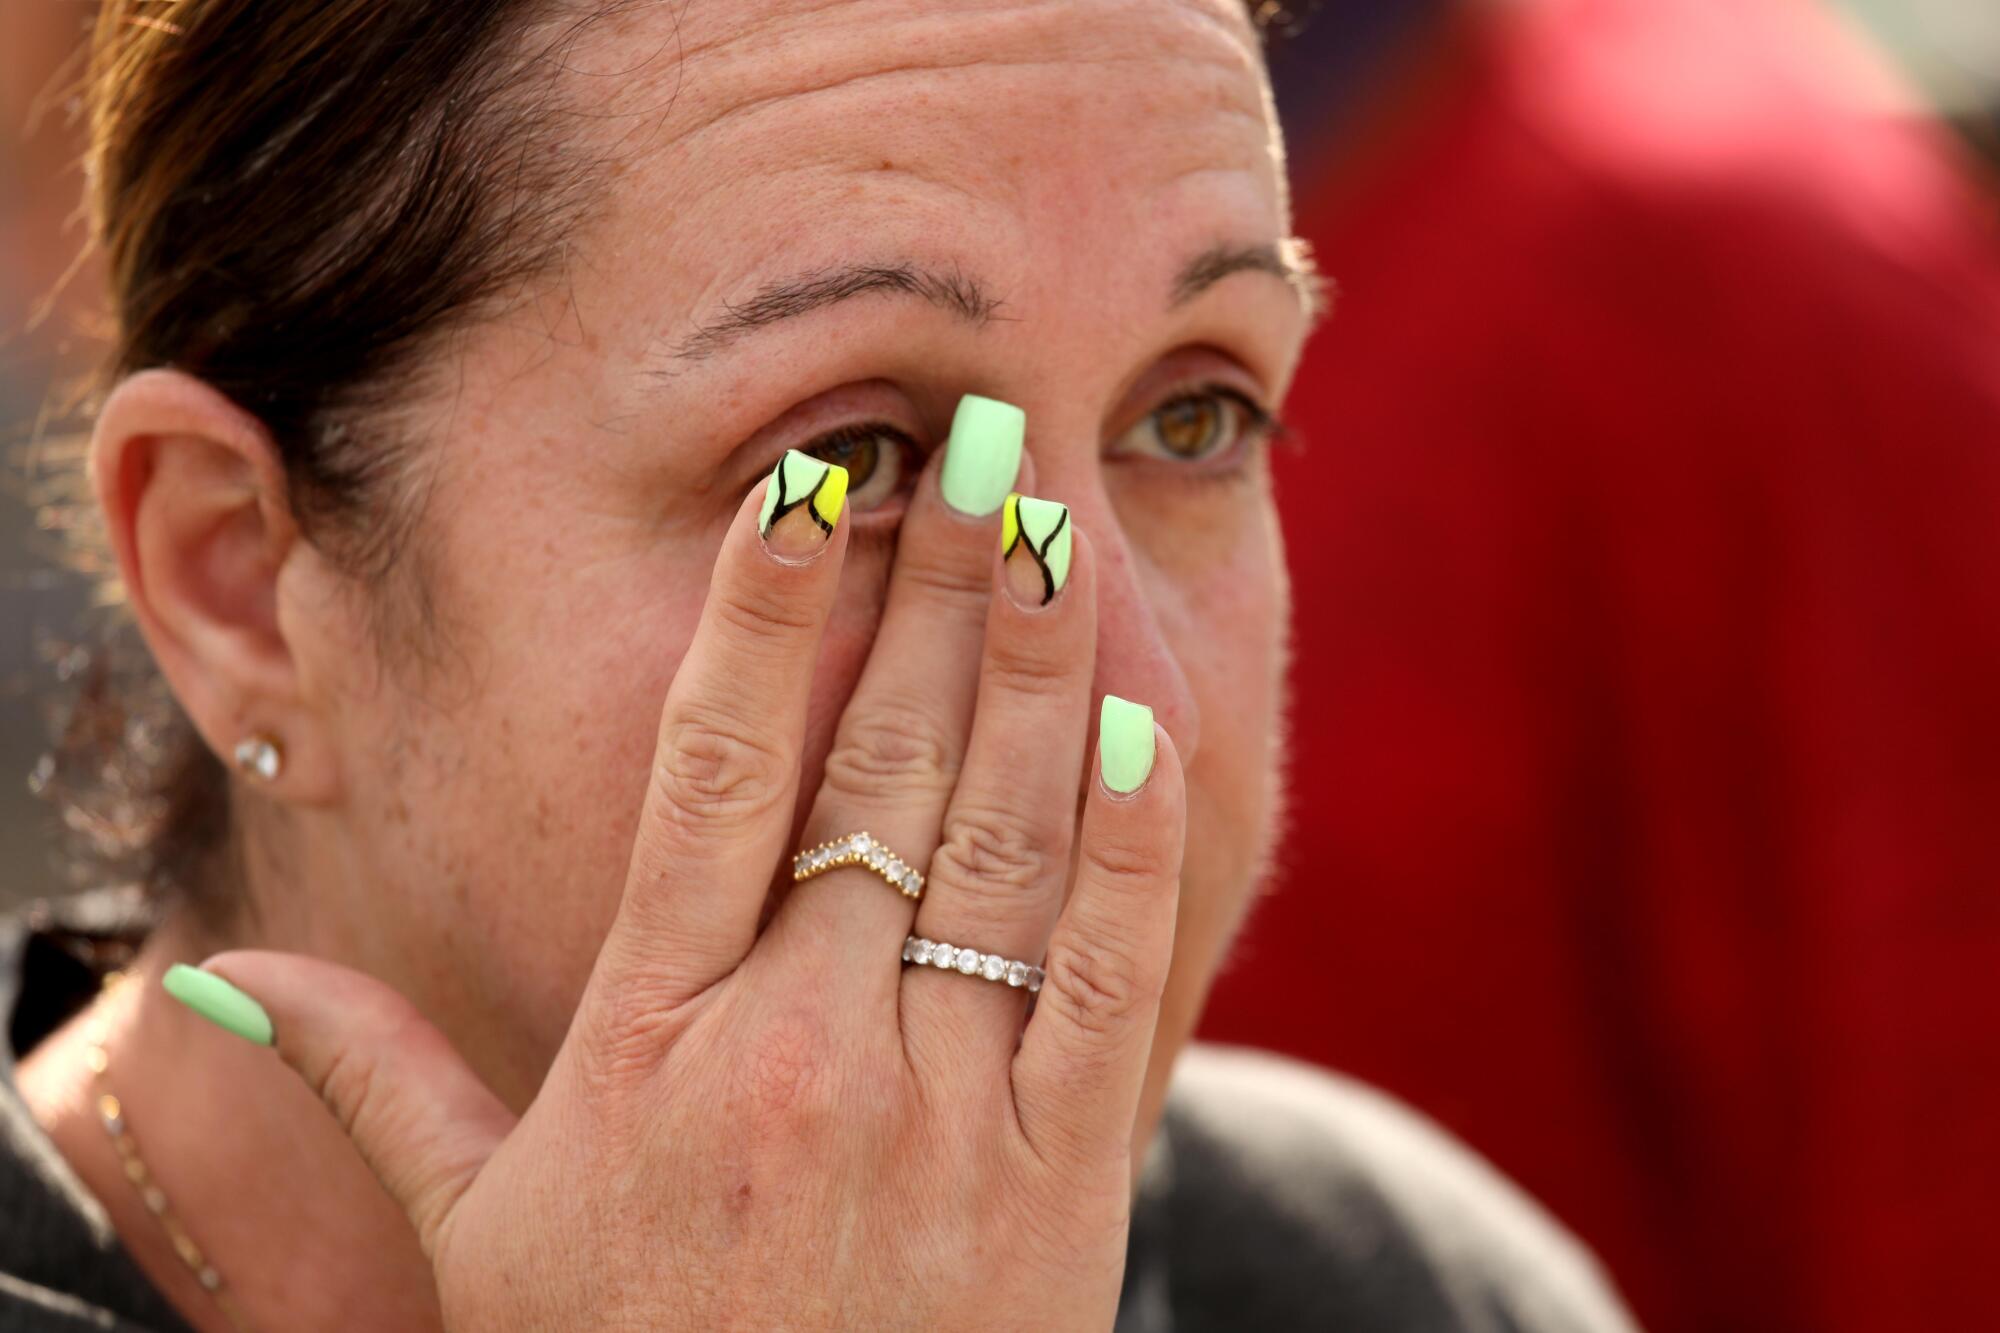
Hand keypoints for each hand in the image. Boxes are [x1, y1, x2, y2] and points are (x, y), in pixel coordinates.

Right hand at [191, 433, 1185, 1329]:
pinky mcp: (1060, 1173)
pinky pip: (1104, 974)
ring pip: (999, 839)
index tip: (801, 489)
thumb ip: (378, 1085)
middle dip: (926, 588)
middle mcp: (801, 1051)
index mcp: (654, 1043)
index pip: (714, 775)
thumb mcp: (483, 1235)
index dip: (764, 616)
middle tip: (962, 443)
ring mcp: (942, 1109)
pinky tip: (1136, 717)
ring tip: (1048, 525)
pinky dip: (1125, 841)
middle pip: (875, 768)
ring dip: (1031, 667)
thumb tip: (220, 983)